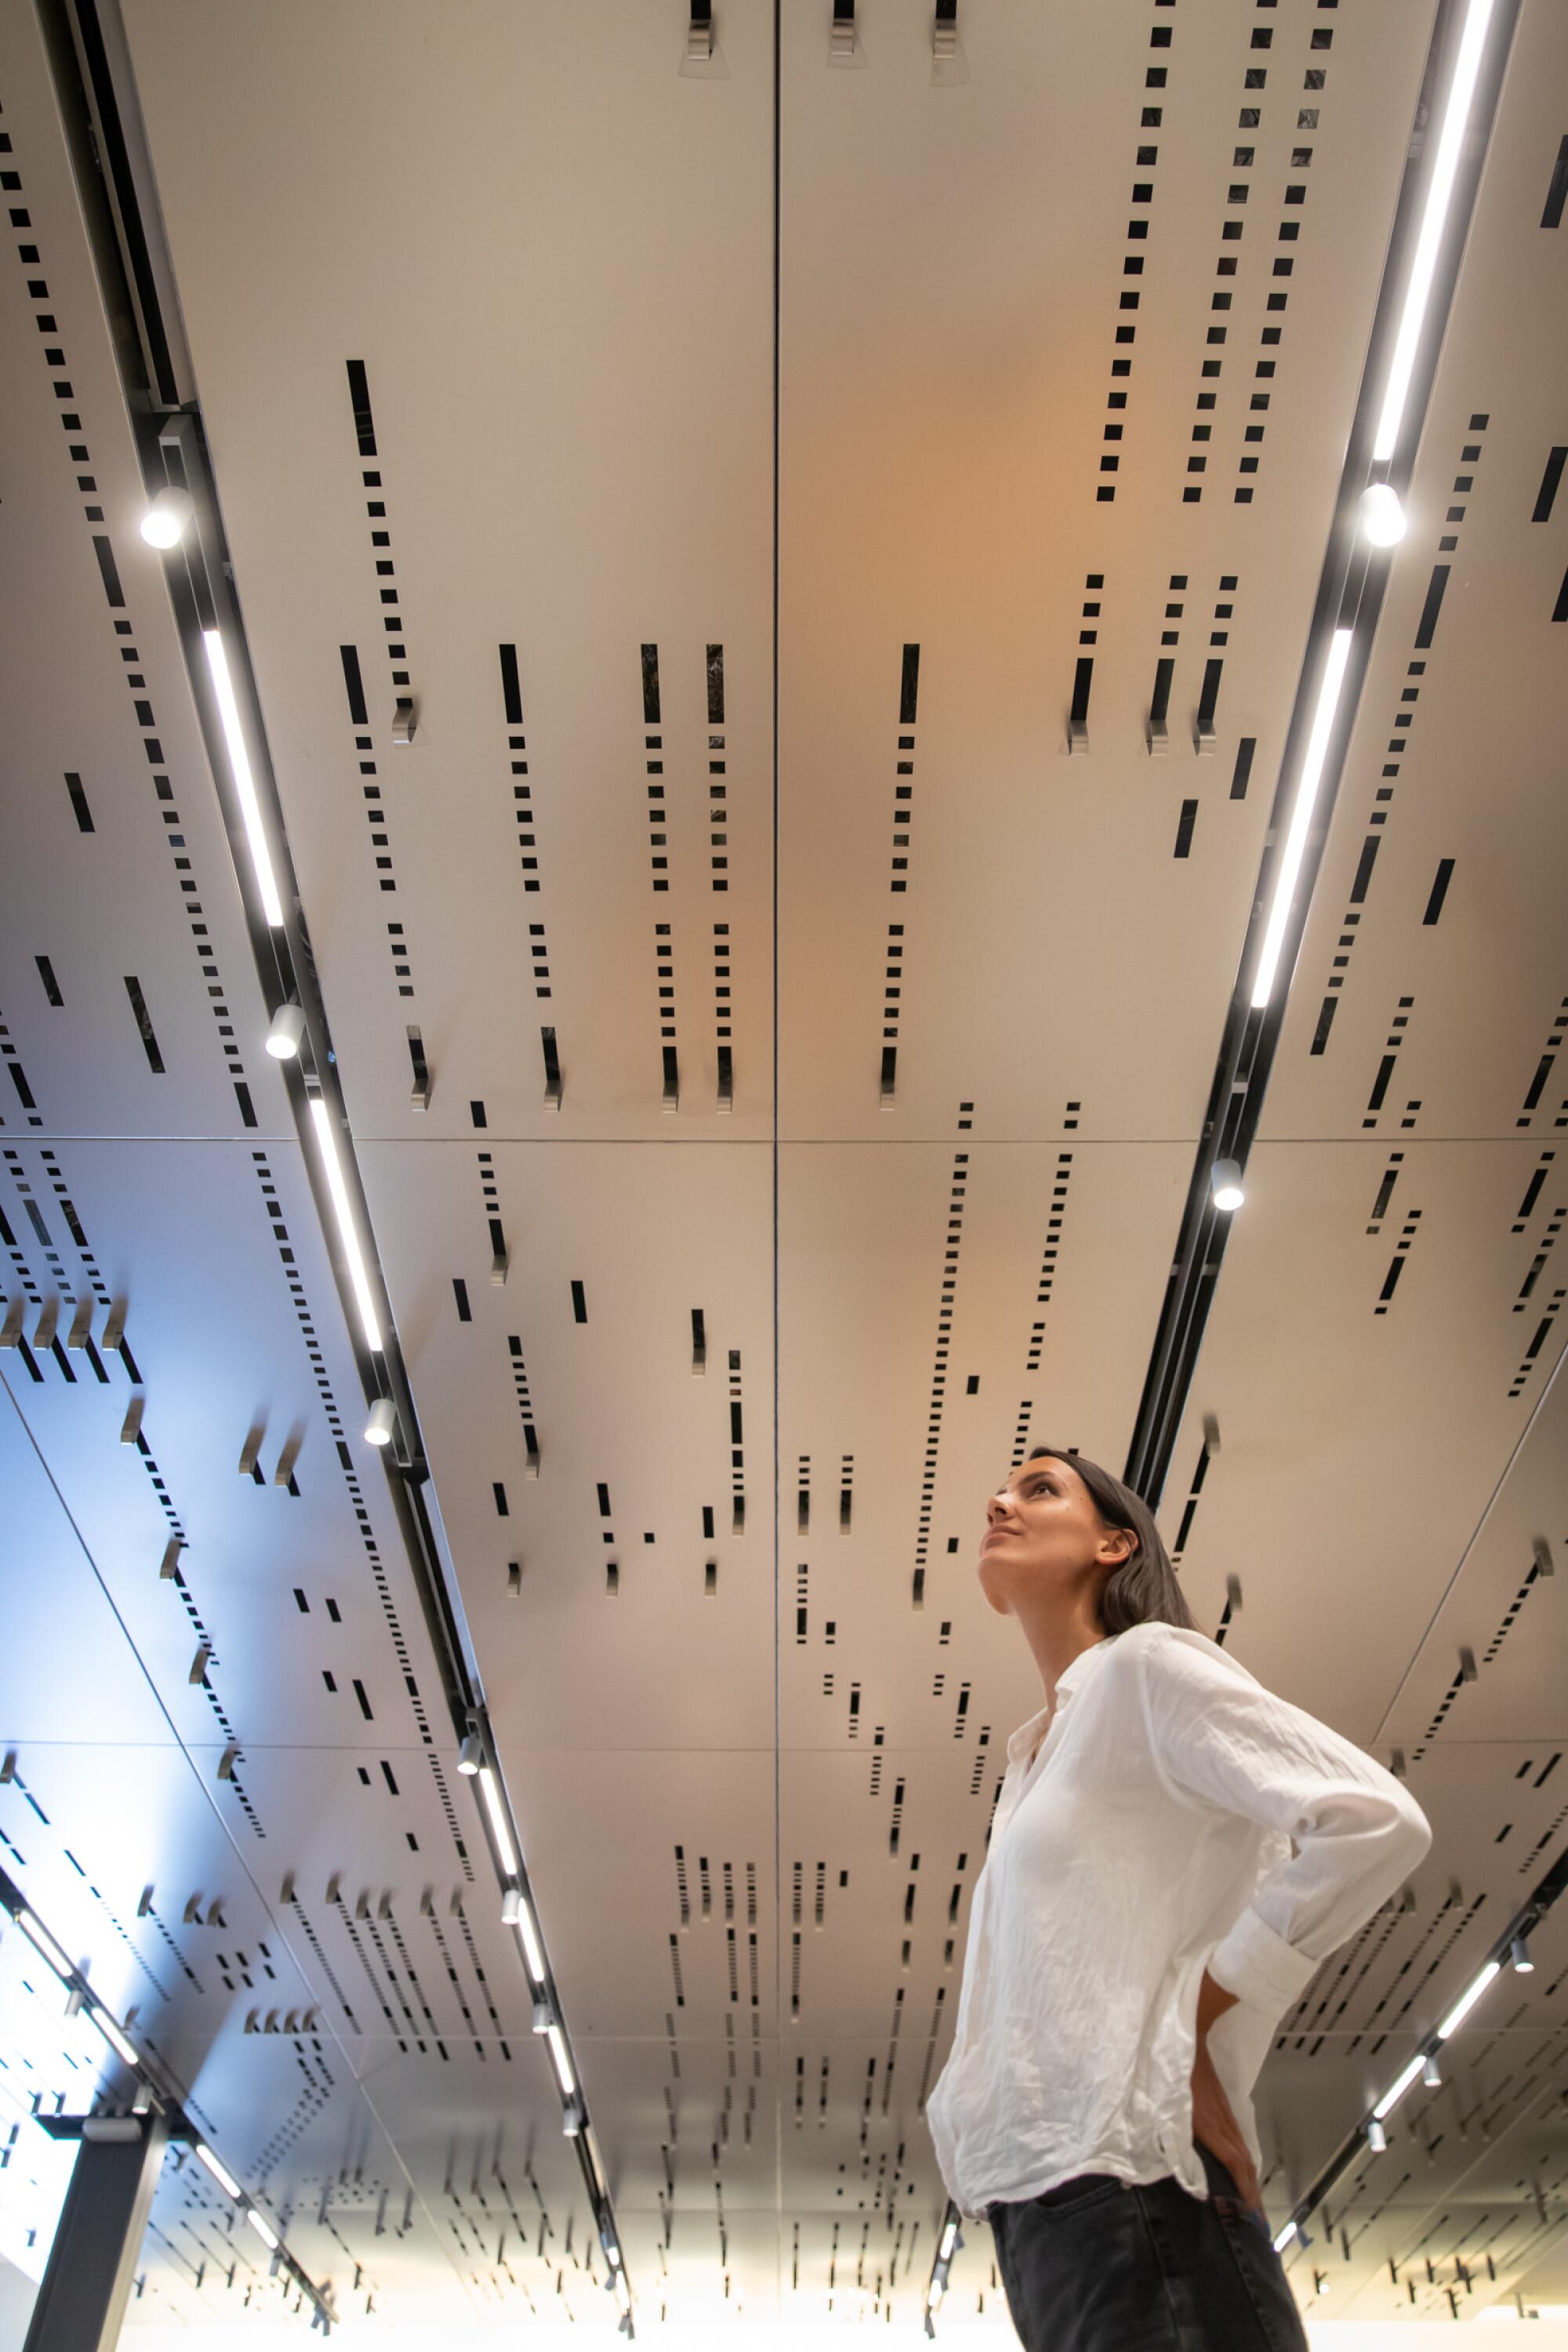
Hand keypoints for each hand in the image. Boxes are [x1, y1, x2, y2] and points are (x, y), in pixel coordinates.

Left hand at [1190, 2035, 1265, 2224]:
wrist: (1188, 2030)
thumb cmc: (1171, 2065)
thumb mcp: (1167, 2100)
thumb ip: (1174, 2131)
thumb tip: (1179, 2163)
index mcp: (1210, 2124)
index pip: (1236, 2163)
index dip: (1246, 2191)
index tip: (1253, 2215)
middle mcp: (1223, 2122)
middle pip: (1245, 2163)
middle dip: (1252, 2195)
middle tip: (1257, 2223)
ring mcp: (1225, 2114)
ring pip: (1243, 2152)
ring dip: (1249, 2181)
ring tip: (1252, 2206)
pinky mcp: (1222, 2107)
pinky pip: (1237, 2139)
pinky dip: (1242, 2161)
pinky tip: (1240, 2171)